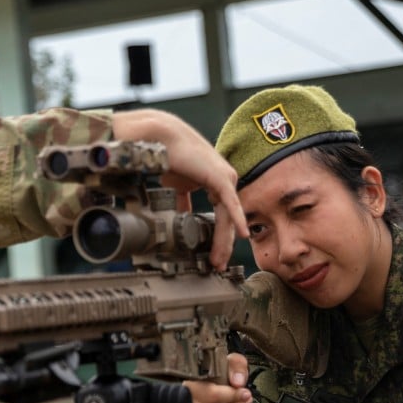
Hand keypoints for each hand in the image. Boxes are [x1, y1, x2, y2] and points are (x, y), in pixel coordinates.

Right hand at [110, 109, 247, 270]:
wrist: (162, 138)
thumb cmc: (168, 155)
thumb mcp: (178, 184)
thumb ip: (183, 198)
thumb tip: (180, 214)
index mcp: (215, 181)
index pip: (222, 214)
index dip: (218, 236)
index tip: (212, 254)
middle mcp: (224, 180)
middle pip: (227, 219)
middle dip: (222, 243)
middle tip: (217, 263)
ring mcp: (225, 178)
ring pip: (228, 216)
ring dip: (225, 240)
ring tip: (220, 258)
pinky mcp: (220, 178)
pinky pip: (230, 204)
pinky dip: (237, 219)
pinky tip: (241, 235)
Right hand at [185, 352, 251, 402]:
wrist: (213, 377)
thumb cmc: (220, 369)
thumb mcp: (229, 360)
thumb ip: (236, 366)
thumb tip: (238, 383)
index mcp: (193, 383)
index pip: (212, 395)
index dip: (231, 396)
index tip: (245, 393)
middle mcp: (190, 402)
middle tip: (248, 399)